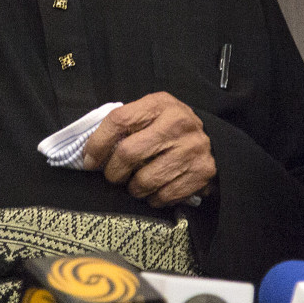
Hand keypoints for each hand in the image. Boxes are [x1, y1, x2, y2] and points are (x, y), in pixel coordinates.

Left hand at [80, 92, 215, 207]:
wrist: (214, 141)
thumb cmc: (170, 128)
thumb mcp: (151, 114)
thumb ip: (125, 125)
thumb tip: (90, 154)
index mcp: (160, 104)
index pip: (119, 120)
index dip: (98, 143)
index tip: (89, 160)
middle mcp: (178, 124)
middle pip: (129, 153)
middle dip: (113, 172)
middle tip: (113, 177)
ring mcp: (192, 149)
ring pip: (145, 180)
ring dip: (133, 189)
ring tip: (134, 184)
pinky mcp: (202, 172)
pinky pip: (164, 195)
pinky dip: (153, 198)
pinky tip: (154, 191)